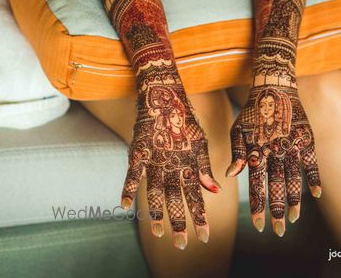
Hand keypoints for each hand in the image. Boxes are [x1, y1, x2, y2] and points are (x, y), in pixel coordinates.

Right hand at [121, 82, 220, 248]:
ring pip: (156, 190)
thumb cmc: (185, 121)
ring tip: (159, 233)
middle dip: (181, 222)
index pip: (197, 195)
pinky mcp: (139, 150)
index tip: (205, 236)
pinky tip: (124, 206)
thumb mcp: (201, 143)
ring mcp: (155, 158)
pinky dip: (128, 188)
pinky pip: (132, 172)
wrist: (164, 95)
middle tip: (182, 245)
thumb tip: (216, 191)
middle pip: (177, 198)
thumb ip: (205, 168)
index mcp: (190, 163)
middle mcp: (174, 164)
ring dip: (157, 212)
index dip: (200, 216)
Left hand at [226, 84, 320, 235]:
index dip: (258, 206)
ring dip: (294, 200)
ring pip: (293, 179)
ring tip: (293, 219)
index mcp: (256, 152)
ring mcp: (291, 146)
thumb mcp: (238, 130)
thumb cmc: (252, 112)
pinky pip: (311, 162)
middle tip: (277, 231)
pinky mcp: (305, 139)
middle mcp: (274, 152)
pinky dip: (315, 178)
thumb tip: (230, 175)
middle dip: (276, 210)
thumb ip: (236, 153)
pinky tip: (317, 195)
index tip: (259, 225)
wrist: (274, 87)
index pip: (256, 185)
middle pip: (276, 187)